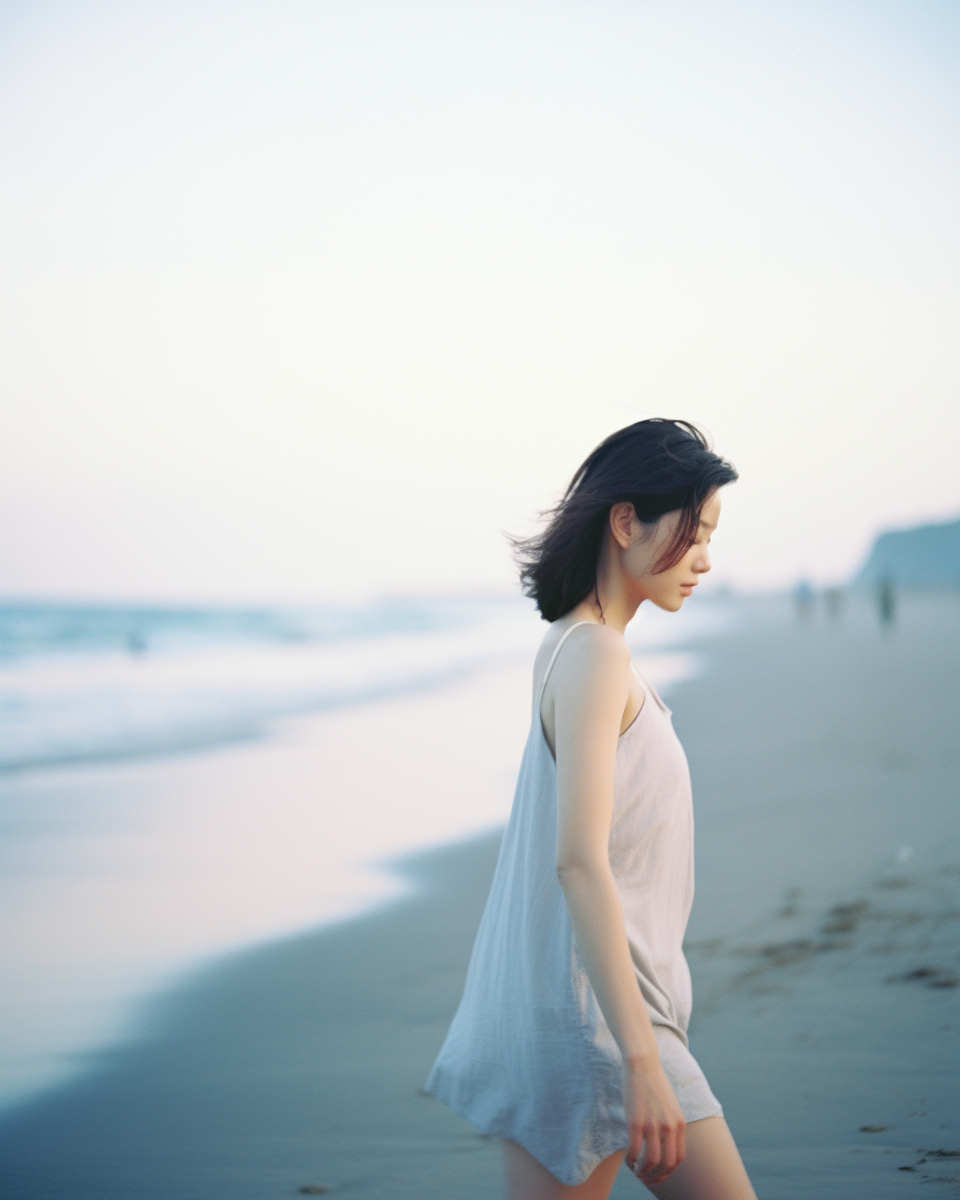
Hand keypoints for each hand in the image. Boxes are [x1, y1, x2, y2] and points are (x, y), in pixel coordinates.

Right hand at [622, 1057, 685, 1186]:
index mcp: (679, 1123)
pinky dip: (632, 1161)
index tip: (660, 1173)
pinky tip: (629, 1161)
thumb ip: (671, 1124)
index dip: (669, 1171)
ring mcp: (653, 1125)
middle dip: (658, 1177)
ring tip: (637, 1172)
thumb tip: (665, 1143)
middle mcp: (669, 1126)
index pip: (679, 1158)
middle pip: (668, 1164)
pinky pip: (635, 1151)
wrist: (643, 1064)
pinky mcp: (636, 1122)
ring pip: (652, 1161)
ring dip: (644, 1172)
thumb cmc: (654, 1083)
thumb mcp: (670, 1105)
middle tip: (648, 1179)